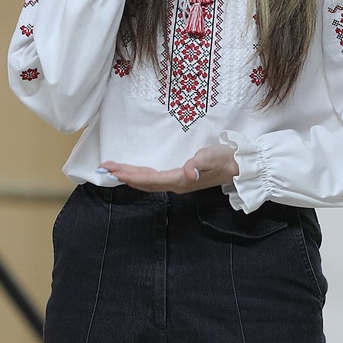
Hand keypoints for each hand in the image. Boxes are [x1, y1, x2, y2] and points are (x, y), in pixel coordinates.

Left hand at [100, 144, 238, 193]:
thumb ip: (198, 165)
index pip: (149, 179)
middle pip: (144, 182)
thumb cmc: (224, 159)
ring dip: (129, 176)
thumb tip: (188, 173)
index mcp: (179, 180)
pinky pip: (154, 179)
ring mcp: (177, 182)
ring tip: (112, 170)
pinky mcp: (179, 178)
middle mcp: (175, 184)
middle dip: (123, 175)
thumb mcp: (211, 158)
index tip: (113, 170)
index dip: (130, 175)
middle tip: (103, 168)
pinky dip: (140, 175)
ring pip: (147, 181)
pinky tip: (134, 172)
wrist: (238, 166)